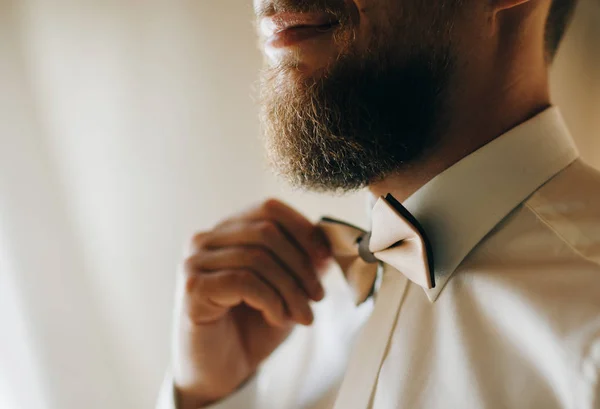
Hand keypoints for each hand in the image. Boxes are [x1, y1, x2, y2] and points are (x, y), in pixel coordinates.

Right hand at [172, 199, 330, 408]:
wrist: (220, 374)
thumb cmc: (252, 329)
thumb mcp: (287, 289)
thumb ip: (302, 262)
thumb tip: (326, 241)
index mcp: (228, 232)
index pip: (269, 208)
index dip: (303, 229)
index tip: (325, 259)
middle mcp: (206, 240)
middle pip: (267, 230)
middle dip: (301, 265)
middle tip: (317, 297)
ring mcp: (195, 262)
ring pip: (258, 257)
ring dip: (290, 290)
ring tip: (301, 316)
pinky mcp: (192, 288)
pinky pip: (244, 281)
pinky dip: (271, 301)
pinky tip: (277, 319)